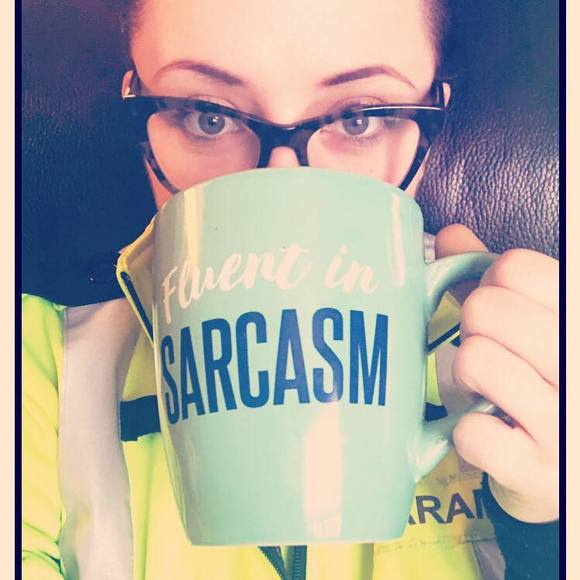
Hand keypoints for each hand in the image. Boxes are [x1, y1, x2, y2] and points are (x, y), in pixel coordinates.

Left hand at [435, 224, 558, 522]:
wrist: (569, 460)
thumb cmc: (549, 374)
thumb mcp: (537, 317)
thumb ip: (499, 278)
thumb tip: (449, 235)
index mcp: (579, 314)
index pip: (513, 267)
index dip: (490, 284)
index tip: (503, 308)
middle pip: (485, 309)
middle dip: (476, 328)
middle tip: (496, 351)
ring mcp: (568, 422)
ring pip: (474, 360)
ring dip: (468, 375)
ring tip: (493, 389)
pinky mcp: (542, 471)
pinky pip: (470, 431)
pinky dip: (468, 431)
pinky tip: (494, 431)